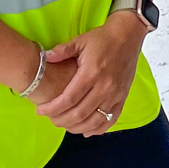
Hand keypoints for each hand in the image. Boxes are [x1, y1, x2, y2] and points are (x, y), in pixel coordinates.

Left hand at [34, 13, 146, 134]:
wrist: (127, 36)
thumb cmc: (102, 39)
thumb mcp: (80, 41)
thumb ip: (62, 50)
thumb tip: (45, 57)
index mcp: (91, 73)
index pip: (69, 99)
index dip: (52, 108)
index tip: (40, 111)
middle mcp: (104, 87)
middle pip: (80, 114)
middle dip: (61, 120)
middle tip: (50, 119)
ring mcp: (115, 95)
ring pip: (94, 121)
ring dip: (77, 127)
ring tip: (64, 124)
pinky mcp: (123, 98)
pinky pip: (110, 120)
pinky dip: (97, 129)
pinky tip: (86, 131)